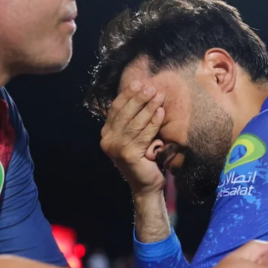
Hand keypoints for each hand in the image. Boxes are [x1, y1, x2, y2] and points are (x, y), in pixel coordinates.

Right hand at [100, 80, 165, 196]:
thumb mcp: (134, 136)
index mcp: (107, 133)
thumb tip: (142, 92)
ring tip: (159, 95)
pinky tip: (160, 112)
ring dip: (148, 107)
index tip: (139, 82)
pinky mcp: (128, 154)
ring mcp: (117, 148)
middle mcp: (108, 140)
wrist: (146, 185)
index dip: (127, 94)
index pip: (116, 109)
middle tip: (151, 87)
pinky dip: (153, 122)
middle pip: (124, 113)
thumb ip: (132, 119)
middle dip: (138, 98)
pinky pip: (144, 134)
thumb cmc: (143, 158)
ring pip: (135, 122)